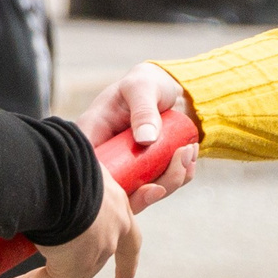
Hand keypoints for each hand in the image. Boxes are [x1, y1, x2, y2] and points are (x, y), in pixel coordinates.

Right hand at [0, 170, 141, 277]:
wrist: (65, 170)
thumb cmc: (69, 158)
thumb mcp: (76, 163)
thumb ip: (66, 165)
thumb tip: (46, 154)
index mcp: (119, 209)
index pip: (130, 243)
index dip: (127, 265)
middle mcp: (111, 236)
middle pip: (86, 268)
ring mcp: (92, 253)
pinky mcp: (70, 266)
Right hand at [76, 63, 200, 207]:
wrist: (170, 89)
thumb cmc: (147, 83)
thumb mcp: (142, 88)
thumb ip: (143, 110)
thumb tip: (145, 140)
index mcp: (92, 136)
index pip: (88, 170)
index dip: (109, 189)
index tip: (144, 184)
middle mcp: (105, 159)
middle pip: (116, 194)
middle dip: (150, 190)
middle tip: (179, 163)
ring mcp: (126, 170)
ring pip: (141, 195)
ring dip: (172, 180)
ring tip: (189, 150)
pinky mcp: (146, 174)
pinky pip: (162, 187)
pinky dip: (181, 175)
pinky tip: (190, 153)